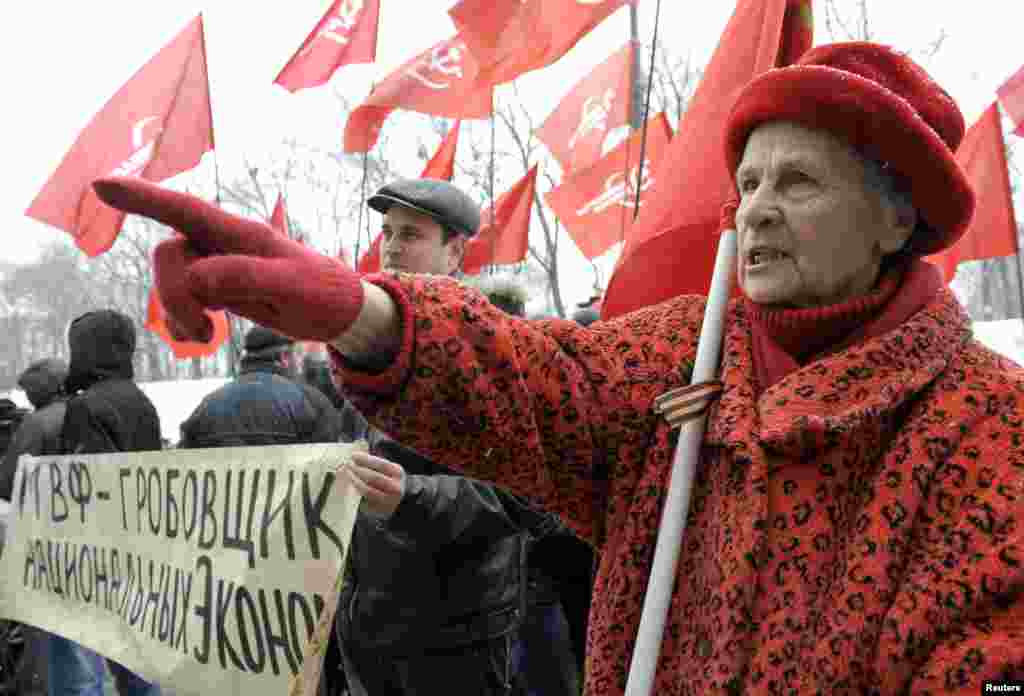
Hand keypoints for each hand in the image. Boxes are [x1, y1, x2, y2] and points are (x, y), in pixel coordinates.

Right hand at [92, 177, 364, 343]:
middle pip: (169, 256)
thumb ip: (247, 277)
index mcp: (241, 234)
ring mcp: (217, 265)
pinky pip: (179, 300)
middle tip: (206, 331)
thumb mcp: (293, 286)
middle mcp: (222, 244)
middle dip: (174, 295)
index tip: (101, 185)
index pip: (185, 210)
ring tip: (207, 338)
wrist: (337, 312)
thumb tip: (198, 278)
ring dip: (178, 313)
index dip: (143, 197)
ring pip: (170, 280)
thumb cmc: (322, 292)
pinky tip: (203, 339)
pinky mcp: (217, 288)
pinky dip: (182, 323)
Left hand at [346, 452, 405, 518]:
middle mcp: (395, 486)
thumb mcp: (389, 468)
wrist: (399, 497)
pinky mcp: (380, 508)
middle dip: (358, 470)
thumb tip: (356, 457)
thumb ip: (375, 463)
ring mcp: (388, 499)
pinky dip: (357, 490)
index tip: (353, 455)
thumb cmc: (390, 479)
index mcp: (397, 473)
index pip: (381, 464)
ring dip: (355, 481)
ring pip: (368, 490)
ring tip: (348, 474)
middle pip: (373, 477)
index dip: (366, 459)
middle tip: (348, 465)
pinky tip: (352, 484)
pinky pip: (365, 499)